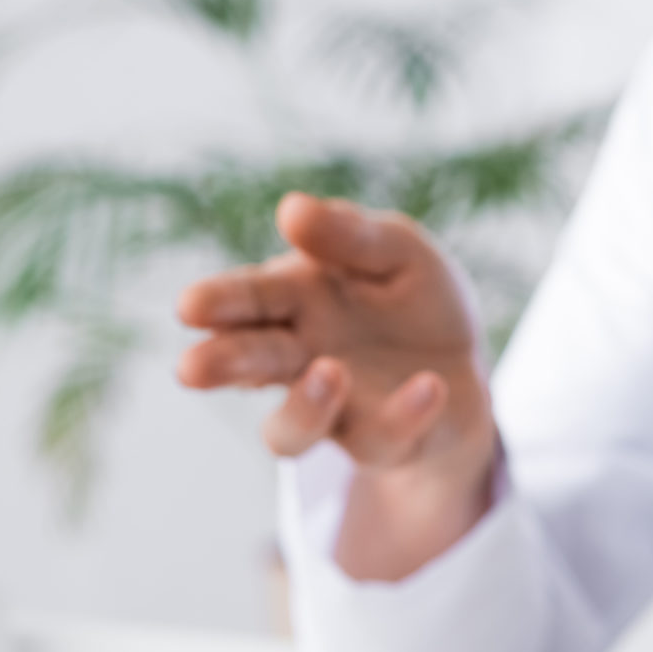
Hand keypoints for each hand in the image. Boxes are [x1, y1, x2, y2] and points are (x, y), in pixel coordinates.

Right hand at [175, 193, 498, 580]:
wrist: (462, 369)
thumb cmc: (412, 302)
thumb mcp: (397, 251)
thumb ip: (350, 234)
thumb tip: (290, 209)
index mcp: (293, 304)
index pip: (247, 301)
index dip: (218, 305)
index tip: (190, 307)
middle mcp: (299, 362)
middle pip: (251, 365)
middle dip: (223, 364)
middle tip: (193, 369)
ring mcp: (336, 411)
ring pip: (292, 431)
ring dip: (305, 407)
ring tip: (331, 372)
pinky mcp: (382, 443)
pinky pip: (383, 438)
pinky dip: (404, 414)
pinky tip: (428, 385)